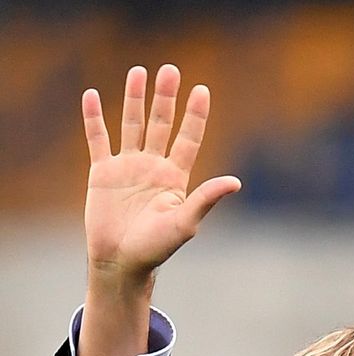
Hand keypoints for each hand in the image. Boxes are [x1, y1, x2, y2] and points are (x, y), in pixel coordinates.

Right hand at [82, 63, 240, 280]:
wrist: (121, 262)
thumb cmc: (156, 248)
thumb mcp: (185, 223)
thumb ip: (206, 199)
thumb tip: (236, 182)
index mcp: (175, 178)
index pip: (188, 139)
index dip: (195, 115)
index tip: (202, 90)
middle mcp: (153, 167)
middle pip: (161, 124)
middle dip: (166, 98)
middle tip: (170, 70)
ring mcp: (127, 168)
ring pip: (132, 125)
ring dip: (136, 99)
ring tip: (139, 72)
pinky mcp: (102, 173)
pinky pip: (98, 140)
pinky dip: (94, 118)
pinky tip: (93, 96)